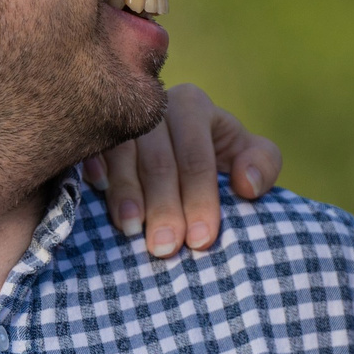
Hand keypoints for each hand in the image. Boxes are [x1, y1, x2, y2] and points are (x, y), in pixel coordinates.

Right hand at [80, 83, 283, 257]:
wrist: (170, 143)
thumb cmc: (214, 156)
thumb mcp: (245, 155)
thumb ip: (262, 164)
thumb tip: (245, 184)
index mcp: (193, 107)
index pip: (196, 157)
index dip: (200, 199)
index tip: (202, 240)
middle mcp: (154, 105)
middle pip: (159, 160)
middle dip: (164, 207)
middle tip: (166, 248)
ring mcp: (120, 116)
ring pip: (123, 155)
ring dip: (127, 194)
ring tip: (132, 231)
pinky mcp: (94, 130)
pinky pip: (92, 147)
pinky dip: (94, 169)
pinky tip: (97, 191)